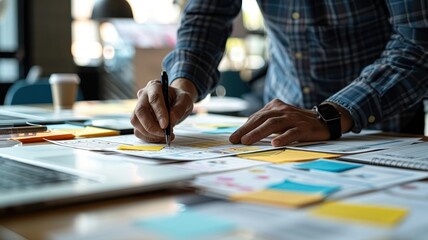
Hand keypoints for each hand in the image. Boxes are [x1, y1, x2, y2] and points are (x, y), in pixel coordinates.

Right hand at [131, 78, 196, 142]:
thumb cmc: (179, 99)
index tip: (166, 125)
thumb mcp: (185, 100)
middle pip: (140, 111)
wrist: (175, 102)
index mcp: (154, 86)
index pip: (154, 98)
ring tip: (166, 136)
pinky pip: (138, 130)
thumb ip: (180, 108)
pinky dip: (148, 138)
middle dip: (151, 126)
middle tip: (164, 134)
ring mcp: (138, 107)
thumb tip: (171, 121)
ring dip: (149, 133)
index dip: (159, 113)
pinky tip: (160, 138)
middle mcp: (143, 96)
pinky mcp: (138, 119)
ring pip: (136, 122)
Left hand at [229, 99, 350, 146]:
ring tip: (247, 141)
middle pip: (262, 119)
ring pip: (273, 124)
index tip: (233, 137)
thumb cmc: (296, 121)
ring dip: (258, 133)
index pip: (256, 117)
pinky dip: (283, 138)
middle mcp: (282, 110)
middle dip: (246, 130)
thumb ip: (264, 122)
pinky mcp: (303, 127)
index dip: (244, 127)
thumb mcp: (279, 118)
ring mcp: (293, 118)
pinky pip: (292, 132)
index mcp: (274, 106)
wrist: (323, 120)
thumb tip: (244, 133)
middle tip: (235, 139)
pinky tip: (275, 143)